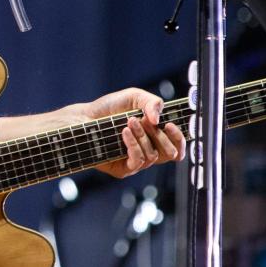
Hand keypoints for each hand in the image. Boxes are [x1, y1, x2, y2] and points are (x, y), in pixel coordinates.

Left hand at [69, 86, 185, 178]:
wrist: (86, 117)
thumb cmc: (110, 108)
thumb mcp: (134, 97)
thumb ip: (152, 102)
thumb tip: (159, 121)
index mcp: (156, 136)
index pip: (178, 146)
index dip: (179, 139)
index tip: (170, 124)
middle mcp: (149, 150)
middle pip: (170, 154)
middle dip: (160, 136)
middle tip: (146, 121)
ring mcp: (137, 161)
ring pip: (152, 156)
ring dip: (143, 136)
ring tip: (129, 122)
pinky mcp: (123, 169)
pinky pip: (137, 161)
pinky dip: (133, 145)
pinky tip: (124, 132)